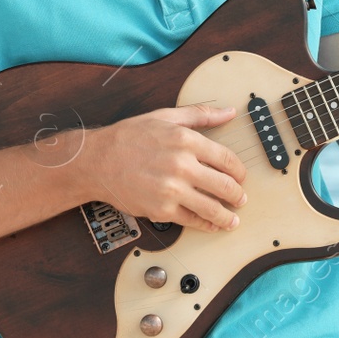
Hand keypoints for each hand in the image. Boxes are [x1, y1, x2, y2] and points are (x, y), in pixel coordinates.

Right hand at [86, 103, 248, 232]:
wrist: (97, 160)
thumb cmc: (129, 137)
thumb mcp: (165, 116)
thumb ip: (200, 115)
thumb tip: (228, 112)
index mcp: (186, 140)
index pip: (228, 159)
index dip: (240, 171)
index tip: (241, 176)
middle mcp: (182, 165)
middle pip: (225, 186)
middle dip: (238, 195)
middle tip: (241, 198)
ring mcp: (172, 190)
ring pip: (212, 208)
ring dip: (227, 216)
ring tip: (233, 219)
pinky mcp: (161, 210)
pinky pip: (192, 221)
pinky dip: (206, 225)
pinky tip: (212, 224)